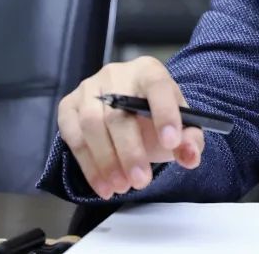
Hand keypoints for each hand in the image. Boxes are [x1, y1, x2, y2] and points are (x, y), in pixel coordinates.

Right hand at [56, 56, 204, 199]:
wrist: (129, 112)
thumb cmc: (154, 117)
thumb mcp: (179, 126)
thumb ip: (189, 140)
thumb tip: (190, 157)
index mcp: (149, 71)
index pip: (157, 86)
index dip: (165, 113)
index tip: (171, 143)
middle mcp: (116, 74)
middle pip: (120, 112)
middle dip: (131, 152)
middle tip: (141, 181)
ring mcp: (88, 88)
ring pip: (92, 125)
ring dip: (107, 161)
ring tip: (122, 186)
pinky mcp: (68, 106)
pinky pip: (73, 137)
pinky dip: (88, 166)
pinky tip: (103, 185)